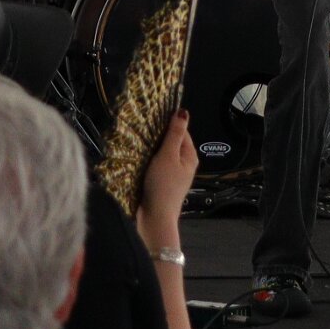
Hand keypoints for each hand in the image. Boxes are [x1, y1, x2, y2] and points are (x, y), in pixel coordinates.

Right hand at [137, 111, 196, 231]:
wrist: (156, 217)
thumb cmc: (163, 185)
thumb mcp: (168, 155)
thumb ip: (174, 134)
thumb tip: (183, 112)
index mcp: (190, 156)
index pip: (181, 131)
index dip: (169, 123)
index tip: (153, 118)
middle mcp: (185, 164)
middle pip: (172, 142)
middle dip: (159, 136)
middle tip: (143, 130)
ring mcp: (174, 174)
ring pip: (163, 153)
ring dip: (153, 148)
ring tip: (139, 142)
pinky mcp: (163, 182)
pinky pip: (157, 164)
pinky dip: (150, 159)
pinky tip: (140, 158)